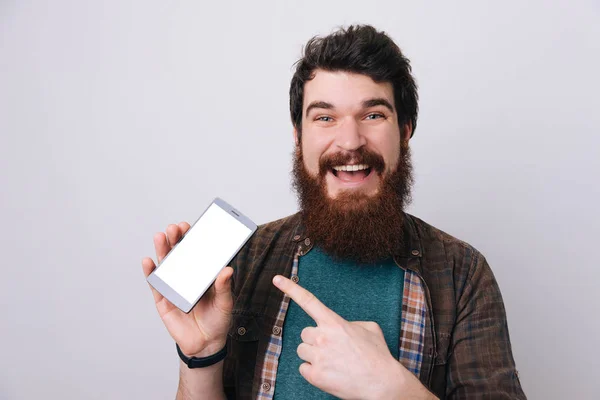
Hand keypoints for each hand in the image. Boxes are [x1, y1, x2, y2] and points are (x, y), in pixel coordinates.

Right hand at [142, 222, 233, 357]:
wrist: (206, 344)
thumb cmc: (218, 319)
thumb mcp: (225, 302)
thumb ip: (224, 287)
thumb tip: (227, 269)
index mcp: (202, 273)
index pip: (196, 251)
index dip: (191, 238)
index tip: (190, 225)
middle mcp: (187, 276)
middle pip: (179, 254)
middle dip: (176, 239)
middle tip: (175, 228)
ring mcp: (174, 286)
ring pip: (166, 265)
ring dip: (162, 250)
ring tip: (161, 237)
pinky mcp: (163, 300)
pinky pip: (156, 284)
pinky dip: (151, 272)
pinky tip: (148, 261)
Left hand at [272, 275, 435, 399]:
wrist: (382, 383)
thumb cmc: (377, 355)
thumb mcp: (369, 328)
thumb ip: (349, 323)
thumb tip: (341, 328)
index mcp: (334, 323)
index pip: (308, 301)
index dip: (290, 288)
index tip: (276, 279)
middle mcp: (322, 337)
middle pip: (305, 334)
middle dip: (315, 340)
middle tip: (333, 349)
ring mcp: (318, 357)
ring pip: (302, 351)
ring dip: (313, 356)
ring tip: (333, 362)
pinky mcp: (315, 376)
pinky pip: (303, 369)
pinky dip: (314, 372)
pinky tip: (330, 373)